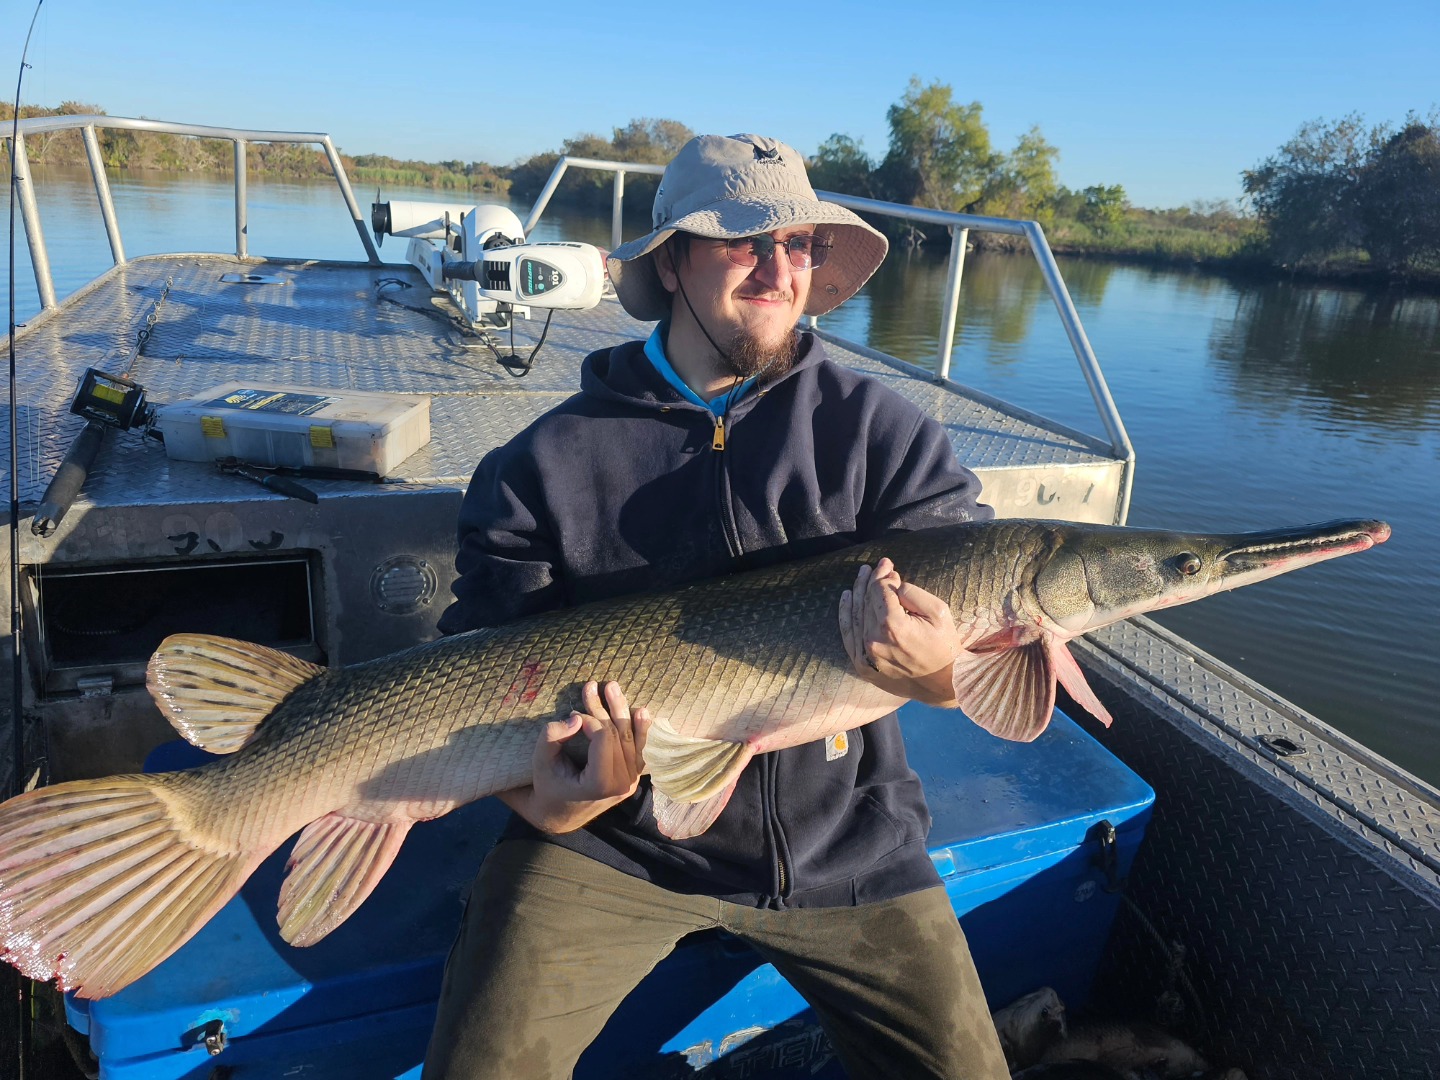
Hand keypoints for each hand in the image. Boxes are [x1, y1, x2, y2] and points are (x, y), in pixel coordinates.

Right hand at [499, 681, 651, 833]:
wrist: (560, 813)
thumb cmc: (548, 785)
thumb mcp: (541, 762)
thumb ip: (552, 738)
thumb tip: (577, 717)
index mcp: (600, 784)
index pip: (603, 737)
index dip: (590, 718)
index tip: (573, 712)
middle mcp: (621, 784)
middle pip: (618, 734)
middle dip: (603, 707)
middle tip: (591, 685)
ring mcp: (631, 782)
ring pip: (630, 737)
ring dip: (621, 710)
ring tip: (611, 688)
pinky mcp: (633, 777)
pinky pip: (640, 749)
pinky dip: (641, 729)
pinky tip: (641, 711)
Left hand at [839, 558, 959, 705]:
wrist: (942, 682)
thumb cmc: (944, 645)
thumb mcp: (939, 612)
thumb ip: (913, 593)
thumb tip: (890, 582)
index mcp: (894, 626)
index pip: (880, 590)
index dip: (883, 574)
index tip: (888, 564)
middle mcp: (875, 640)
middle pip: (866, 600)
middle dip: (871, 579)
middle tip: (877, 566)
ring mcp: (866, 655)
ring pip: (856, 614)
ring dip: (858, 592)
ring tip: (863, 575)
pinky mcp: (862, 665)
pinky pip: (848, 635)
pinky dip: (845, 614)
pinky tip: (847, 598)